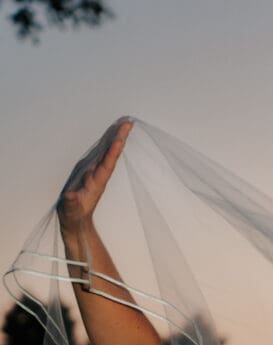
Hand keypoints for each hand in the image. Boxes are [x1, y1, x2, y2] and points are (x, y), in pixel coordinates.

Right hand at [57, 118, 133, 236]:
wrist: (77, 222)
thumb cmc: (74, 216)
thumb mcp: (70, 210)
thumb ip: (71, 203)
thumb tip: (70, 196)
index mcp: (96, 183)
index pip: (106, 165)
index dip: (112, 153)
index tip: (120, 139)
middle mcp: (99, 176)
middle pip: (111, 154)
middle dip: (119, 138)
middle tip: (128, 122)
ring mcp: (96, 173)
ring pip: (108, 152)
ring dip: (116, 137)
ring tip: (124, 123)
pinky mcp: (92, 173)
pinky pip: (102, 155)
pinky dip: (108, 144)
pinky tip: (112, 135)